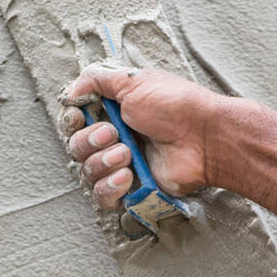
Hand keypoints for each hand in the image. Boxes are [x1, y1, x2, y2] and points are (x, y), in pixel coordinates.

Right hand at [61, 66, 230, 209]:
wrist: (204, 138)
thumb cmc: (174, 105)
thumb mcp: (133, 81)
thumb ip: (98, 80)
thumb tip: (73, 90)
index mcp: (113, 112)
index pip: (75, 122)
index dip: (71, 121)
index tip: (79, 116)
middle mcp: (114, 139)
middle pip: (76, 147)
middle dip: (90, 141)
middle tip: (115, 134)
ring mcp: (122, 166)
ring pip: (87, 172)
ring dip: (102, 162)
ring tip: (127, 155)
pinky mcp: (131, 190)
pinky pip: (102, 197)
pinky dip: (109, 187)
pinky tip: (127, 176)